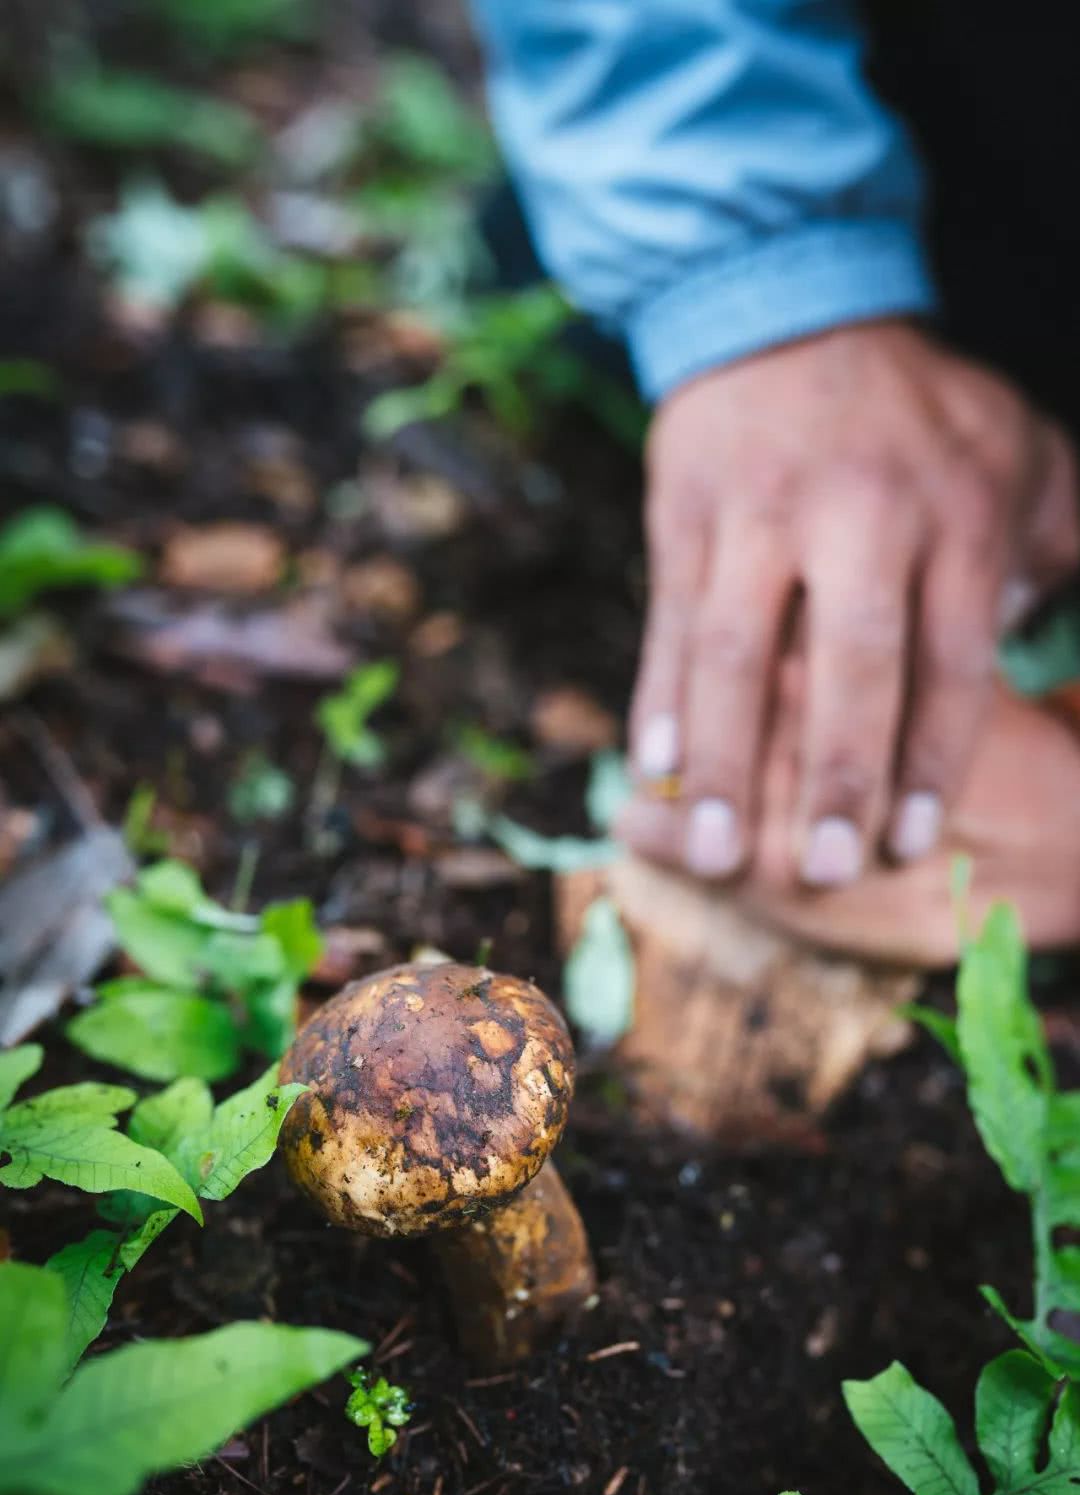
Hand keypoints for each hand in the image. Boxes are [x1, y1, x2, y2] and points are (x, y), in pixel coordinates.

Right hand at [624, 320, 1079, 885]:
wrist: (784, 304)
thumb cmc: (917, 410)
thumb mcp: (1020, 454)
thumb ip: (1056, 548)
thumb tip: (1056, 643)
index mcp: (956, 507)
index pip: (951, 655)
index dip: (932, 756)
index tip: (913, 842)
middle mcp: (860, 510)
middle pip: (850, 660)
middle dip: (836, 771)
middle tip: (821, 871)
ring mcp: (761, 511)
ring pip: (739, 650)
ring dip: (726, 759)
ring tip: (714, 851)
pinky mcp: (684, 512)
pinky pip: (671, 619)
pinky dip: (661, 699)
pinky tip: (654, 771)